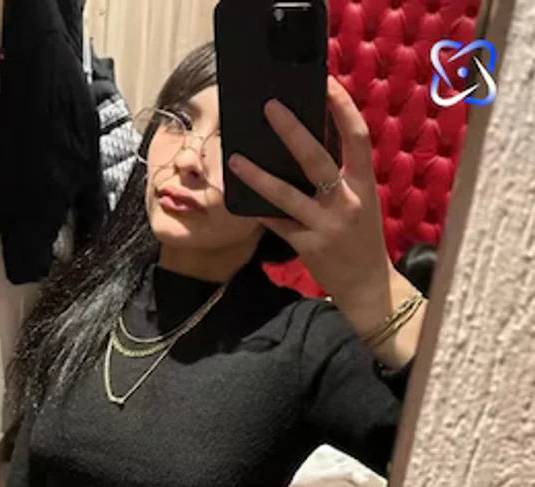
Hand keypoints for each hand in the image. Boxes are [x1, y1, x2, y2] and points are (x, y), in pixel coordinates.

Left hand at [228, 75, 394, 315]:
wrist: (369, 286)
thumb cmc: (363, 239)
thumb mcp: (361, 202)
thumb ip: (342, 177)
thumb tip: (307, 144)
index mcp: (364, 185)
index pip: (358, 138)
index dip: (342, 108)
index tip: (325, 82)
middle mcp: (347, 202)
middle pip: (317, 159)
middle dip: (292, 130)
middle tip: (268, 107)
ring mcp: (326, 226)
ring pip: (286, 195)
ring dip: (258, 176)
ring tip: (235, 158)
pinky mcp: (308, 247)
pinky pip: (276, 224)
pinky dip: (259, 211)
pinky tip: (241, 201)